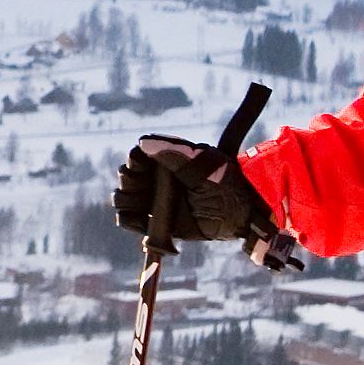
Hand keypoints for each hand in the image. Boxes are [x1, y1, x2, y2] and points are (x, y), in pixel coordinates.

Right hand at [114, 135, 278, 250]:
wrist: (239, 217)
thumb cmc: (225, 184)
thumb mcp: (203, 166)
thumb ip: (175, 153)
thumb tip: (143, 141)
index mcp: (167, 159)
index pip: (136, 156)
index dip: (135, 161)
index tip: (142, 165)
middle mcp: (157, 179)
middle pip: (126, 177)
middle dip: (130, 181)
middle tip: (146, 187)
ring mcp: (154, 201)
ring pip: (123, 198)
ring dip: (127, 200)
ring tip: (147, 204)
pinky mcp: (155, 223)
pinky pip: (129, 220)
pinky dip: (129, 220)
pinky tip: (145, 220)